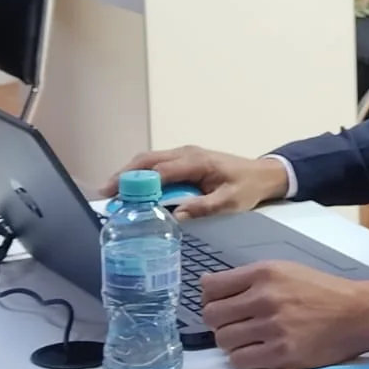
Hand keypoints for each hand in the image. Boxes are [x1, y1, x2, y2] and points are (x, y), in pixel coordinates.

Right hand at [104, 146, 287, 220]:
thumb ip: (205, 207)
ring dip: (130, 173)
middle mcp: (187, 153)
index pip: (160, 170)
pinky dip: (141, 173)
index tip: (117, 194)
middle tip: (105, 193)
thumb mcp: (231, 202)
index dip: (137, 182)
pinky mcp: (185, 159)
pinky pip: (157, 163)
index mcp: (197, 162)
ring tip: (112, 192)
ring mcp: (185, 154)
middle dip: (124, 174)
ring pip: (149, 159)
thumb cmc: (247, 187)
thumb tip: (177, 214)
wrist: (263, 173)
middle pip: (148, 160)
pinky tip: (132, 188)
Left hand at [200, 262, 368, 368]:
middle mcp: (265, 298)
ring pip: (223, 340)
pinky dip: (244, 358)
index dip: (210, 297)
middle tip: (235, 324)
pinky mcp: (281, 354)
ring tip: (250, 339)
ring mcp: (272, 328)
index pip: (210, 286)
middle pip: (211, 316)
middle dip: (219, 322)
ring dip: (232, 342)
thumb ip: (250, 279)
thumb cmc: (322, 291)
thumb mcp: (286, 271)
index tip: (220, 303)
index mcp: (264, 273)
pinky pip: (240, 360)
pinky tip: (259, 351)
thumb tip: (208, 288)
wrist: (358, 313)